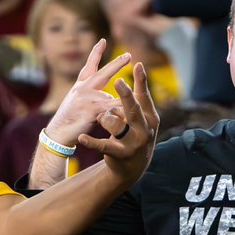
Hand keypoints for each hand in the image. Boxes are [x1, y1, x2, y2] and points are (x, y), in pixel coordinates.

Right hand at [46, 39, 130, 145]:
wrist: (58, 133)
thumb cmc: (70, 119)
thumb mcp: (78, 102)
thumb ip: (92, 95)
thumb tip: (107, 93)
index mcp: (80, 85)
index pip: (89, 66)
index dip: (96, 53)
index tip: (102, 41)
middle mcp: (82, 88)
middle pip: (102, 73)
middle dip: (117, 64)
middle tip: (129, 55)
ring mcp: (86, 98)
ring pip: (110, 95)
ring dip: (122, 98)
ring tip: (133, 99)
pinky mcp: (90, 109)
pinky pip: (109, 108)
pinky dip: (119, 110)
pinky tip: (127, 113)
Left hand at [83, 62, 158, 186]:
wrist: (132, 169)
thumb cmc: (135, 136)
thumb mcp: (140, 119)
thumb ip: (137, 99)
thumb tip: (136, 71)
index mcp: (151, 118)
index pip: (144, 97)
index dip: (141, 81)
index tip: (137, 65)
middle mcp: (145, 130)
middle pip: (134, 109)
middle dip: (126, 96)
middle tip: (119, 82)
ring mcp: (133, 143)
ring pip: (115, 124)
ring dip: (105, 119)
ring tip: (101, 119)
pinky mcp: (120, 154)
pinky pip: (103, 145)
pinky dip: (92, 142)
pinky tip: (82, 138)